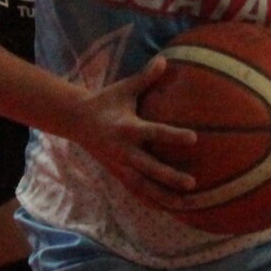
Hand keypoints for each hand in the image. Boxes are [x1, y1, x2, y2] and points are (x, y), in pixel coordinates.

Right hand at [70, 59, 196, 202]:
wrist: (76, 120)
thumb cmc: (105, 101)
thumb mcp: (123, 88)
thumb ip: (145, 78)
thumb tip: (165, 59)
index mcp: (126, 128)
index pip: (153, 133)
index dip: (172, 136)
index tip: (194, 138)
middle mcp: (123, 151)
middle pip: (149, 168)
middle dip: (170, 177)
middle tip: (192, 183)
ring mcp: (120, 166)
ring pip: (144, 187)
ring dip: (165, 197)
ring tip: (188, 205)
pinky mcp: (118, 174)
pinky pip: (137, 192)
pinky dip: (153, 202)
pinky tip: (170, 211)